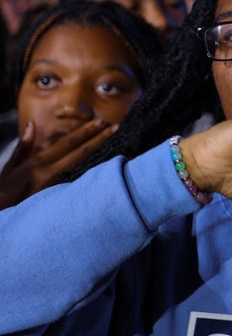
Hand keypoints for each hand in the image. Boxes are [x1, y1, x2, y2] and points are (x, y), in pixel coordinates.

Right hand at [0, 118, 114, 208]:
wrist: (2, 212)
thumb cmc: (5, 188)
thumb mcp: (11, 165)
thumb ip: (24, 146)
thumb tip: (33, 124)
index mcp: (38, 162)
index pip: (67, 144)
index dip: (85, 133)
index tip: (100, 122)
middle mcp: (50, 171)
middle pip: (80, 153)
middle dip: (98, 138)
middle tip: (116, 126)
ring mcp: (57, 184)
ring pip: (81, 164)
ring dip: (97, 150)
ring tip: (112, 136)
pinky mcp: (59, 193)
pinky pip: (76, 177)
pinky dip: (88, 166)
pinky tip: (103, 161)